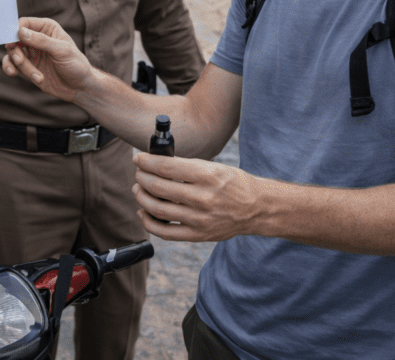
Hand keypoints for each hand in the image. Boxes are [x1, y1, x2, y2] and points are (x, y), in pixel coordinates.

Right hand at [2, 17, 93, 101]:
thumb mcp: (62, 50)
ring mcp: (31, 53)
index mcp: (46, 28)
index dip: (15, 31)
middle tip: (21, 61)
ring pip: (13, 53)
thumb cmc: (76, 65)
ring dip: (19, 65)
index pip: (24, 23)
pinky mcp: (27, 67)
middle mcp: (36, 38)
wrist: (79, 87)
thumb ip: (41, 41)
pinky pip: (12, 64)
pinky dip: (11, 69)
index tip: (12, 43)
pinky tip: (14, 74)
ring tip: (36, 76)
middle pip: (14, 39)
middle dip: (16, 51)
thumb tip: (21, 32)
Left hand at [132, 153, 261, 242]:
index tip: (138, 158)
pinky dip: (149, 221)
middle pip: (158, 187)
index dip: (147, 162)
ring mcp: (200, 219)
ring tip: (139, 189)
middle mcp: (203, 198)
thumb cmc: (234, 184)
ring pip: (158, 209)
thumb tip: (156, 163)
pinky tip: (144, 212)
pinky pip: (165, 232)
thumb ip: (186, 166)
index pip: (167, 167)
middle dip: (141, 178)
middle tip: (138, 173)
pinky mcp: (198, 235)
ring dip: (142, 197)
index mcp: (208, 175)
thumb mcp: (214, 167)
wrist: (256, 208)